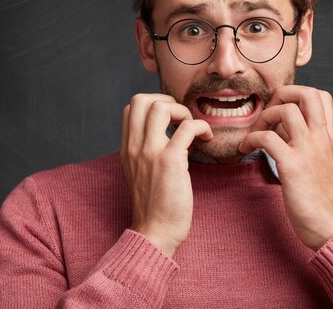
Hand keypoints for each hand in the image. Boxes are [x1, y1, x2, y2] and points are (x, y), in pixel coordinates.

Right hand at [120, 93, 212, 256]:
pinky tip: (206, 139)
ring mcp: (150, 152)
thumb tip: (166, 134)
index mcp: (126, 149)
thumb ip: (145, 152)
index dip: (154, 105)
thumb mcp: (139, 173)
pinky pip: (187, 127)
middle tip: (181, 119)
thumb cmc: (154, 206)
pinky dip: (201, 127)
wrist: (154, 233)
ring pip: (161, 106)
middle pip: (141, 99)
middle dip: (166, 100)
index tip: (171, 120)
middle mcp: (134, 147)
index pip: (130, 108)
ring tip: (193, 129)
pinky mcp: (170, 161)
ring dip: (182, 111)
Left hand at [239, 86, 332, 249]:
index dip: (297, 94)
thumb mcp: (323, 163)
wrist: (332, 227)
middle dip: (282, 93)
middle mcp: (321, 138)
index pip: (321, 96)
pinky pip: (267, 138)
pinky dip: (250, 139)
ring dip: (264, 116)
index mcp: (329, 137)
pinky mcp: (293, 166)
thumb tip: (284, 127)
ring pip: (286, 110)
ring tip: (255, 133)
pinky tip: (245, 149)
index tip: (281, 109)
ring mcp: (308, 150)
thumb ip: (307, 142)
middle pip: (307, 93)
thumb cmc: (323, 199)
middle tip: (268, 112)